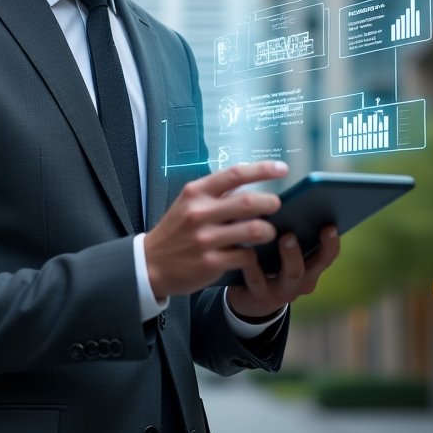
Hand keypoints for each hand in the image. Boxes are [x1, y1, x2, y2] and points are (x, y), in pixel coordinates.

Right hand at [145, 162, 287, 298]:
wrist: (150, 263)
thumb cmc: (177, 230)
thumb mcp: (189, 203)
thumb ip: (217, 194)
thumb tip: (252, 185)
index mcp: (196, 193)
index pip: (235, 174)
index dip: (262, 169)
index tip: (282, 169)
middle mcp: (200, 213)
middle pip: (249, 202)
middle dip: (271, 202)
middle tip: (277, 205)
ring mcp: (205, 239)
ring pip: (253, 230)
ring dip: (268, 230)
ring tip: (269, 231)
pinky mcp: (211, 263)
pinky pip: (246, 256)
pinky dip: (253, 254)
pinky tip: (249, 253)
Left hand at [226, 225, 340, 319]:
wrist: (250, 299)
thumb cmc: (269, 263)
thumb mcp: (283, 251)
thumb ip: (292, 230)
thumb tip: (287, 199)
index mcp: (311, 268)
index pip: (327, 256)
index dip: (331, 243)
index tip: (330, 225)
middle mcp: (301, 282)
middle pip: (313, 266)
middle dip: (312, 244)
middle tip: (299, 230)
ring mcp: (282, 291)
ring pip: (291, 274)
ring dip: (290, 255)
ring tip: (284, 237)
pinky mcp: (259, 295)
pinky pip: (256, 278)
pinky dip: (252, 263)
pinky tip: (247, 247)